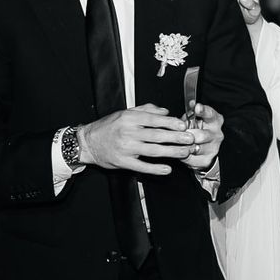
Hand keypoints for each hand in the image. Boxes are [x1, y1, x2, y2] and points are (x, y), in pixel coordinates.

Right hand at [78, 104, 192, 175]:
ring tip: (185, 152)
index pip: (154, 120)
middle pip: (157, 135)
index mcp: (130, 118)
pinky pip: (142, 166)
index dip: (171, 123)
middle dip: (176, 138)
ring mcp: (126, 148)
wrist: (88, 142)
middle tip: (191, 139)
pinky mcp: (123, 162)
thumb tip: (165, 111)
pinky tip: (167, 169)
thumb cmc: (108, 127)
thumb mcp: (125, 113)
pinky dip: (155, 168)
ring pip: (153, 150)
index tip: (184, 125)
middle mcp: (128, 132)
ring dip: (171, 152)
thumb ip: (146, 110)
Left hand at [182, 102, 222, 173]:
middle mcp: (216, 134)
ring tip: (178, 144)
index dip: (203, 111)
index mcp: (214, 121)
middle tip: (180, 134)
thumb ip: (188, 116)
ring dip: (184, 146)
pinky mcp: (206, 160)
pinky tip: (180, 152)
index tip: (196, 108)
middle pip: (202, 135)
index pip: (210, 114)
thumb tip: (183, 113)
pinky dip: (182, 156)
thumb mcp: (194, 120)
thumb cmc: (197, 130)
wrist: (205, 151)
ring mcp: (213, 148)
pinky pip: (190, 159)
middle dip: (188, 135)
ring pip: (195, 148)